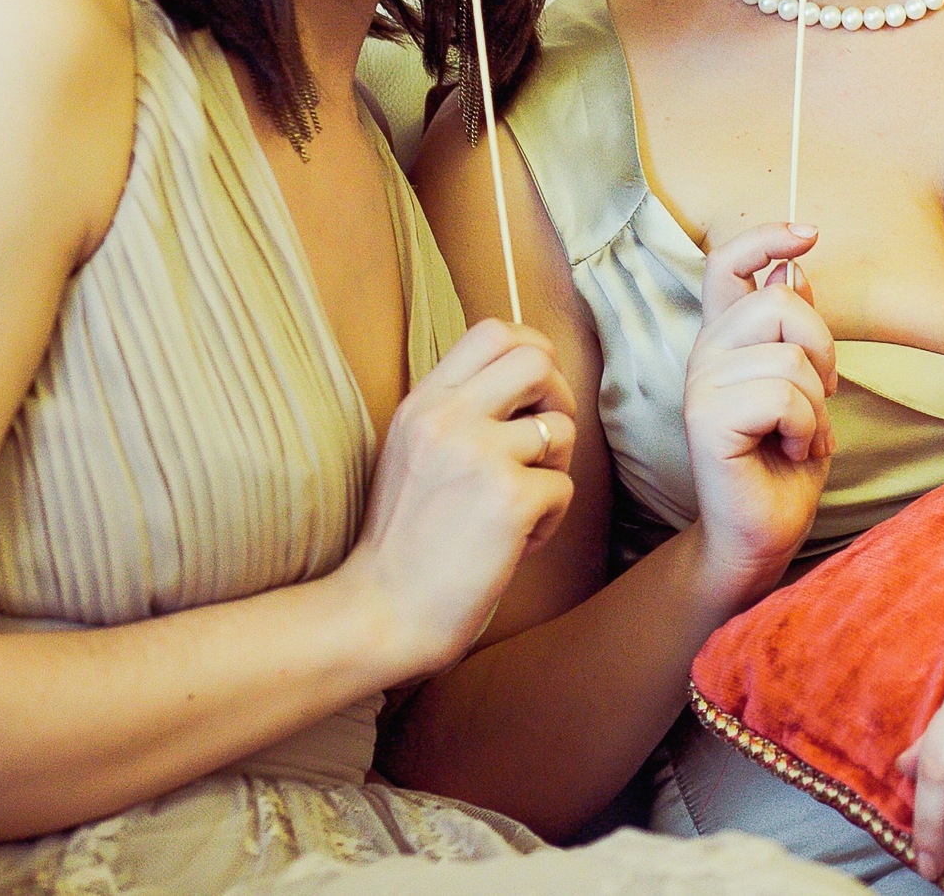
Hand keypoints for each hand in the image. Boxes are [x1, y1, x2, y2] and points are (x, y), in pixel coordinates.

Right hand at [339, 318, 576, 680]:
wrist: (379, 611)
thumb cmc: (405, 540)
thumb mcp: (413, 452)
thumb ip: (458, 412)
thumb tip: (529, 377)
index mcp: (423, 403)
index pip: (493, 332)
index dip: (532, 352)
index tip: (533, 394)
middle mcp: (447, 418)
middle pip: (538, 360)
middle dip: (558, 398)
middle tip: (543, 445)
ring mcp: (478, 455)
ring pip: (562, 428)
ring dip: (554, 470)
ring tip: (519, 507)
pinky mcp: (509, 498)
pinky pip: (563, 488)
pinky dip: (549, 521)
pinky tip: (514, 544)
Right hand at [686, 223, 837, 592]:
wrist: (764, 533)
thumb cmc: (787, 462)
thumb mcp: (806, 387)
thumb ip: (796, 333)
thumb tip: (794, 271)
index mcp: (726, 339)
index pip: (727, 265)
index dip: (764, 239)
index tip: (807, 234)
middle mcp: (706, 353)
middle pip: (779, 302)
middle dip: (823, 350)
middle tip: (821, 398)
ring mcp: (701, 384)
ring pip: (789, 357)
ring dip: (817, 405)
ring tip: (801, 437)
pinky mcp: (707, 418)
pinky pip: (783, 395)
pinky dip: (806, 428)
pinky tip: (790, 451)